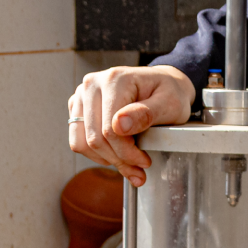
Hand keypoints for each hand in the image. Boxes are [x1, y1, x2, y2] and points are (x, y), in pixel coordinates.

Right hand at [67, 66, 195, 185]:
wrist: (163, 85)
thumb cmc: (169, 94)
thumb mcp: (169, 104)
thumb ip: (146, 114)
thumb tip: (119, 125)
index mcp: (114, 80)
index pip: (109, 130)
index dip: (127, 153)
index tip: (145, 161)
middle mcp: (92, 84)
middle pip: (94, 139)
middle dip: (118, 159)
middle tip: (139, 167)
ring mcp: (81, 95)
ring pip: (82, 143)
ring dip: (106, 159)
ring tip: (128, 161)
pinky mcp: (78, 108)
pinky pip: (78, 141)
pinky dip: (96, 154)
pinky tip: (116, 152)